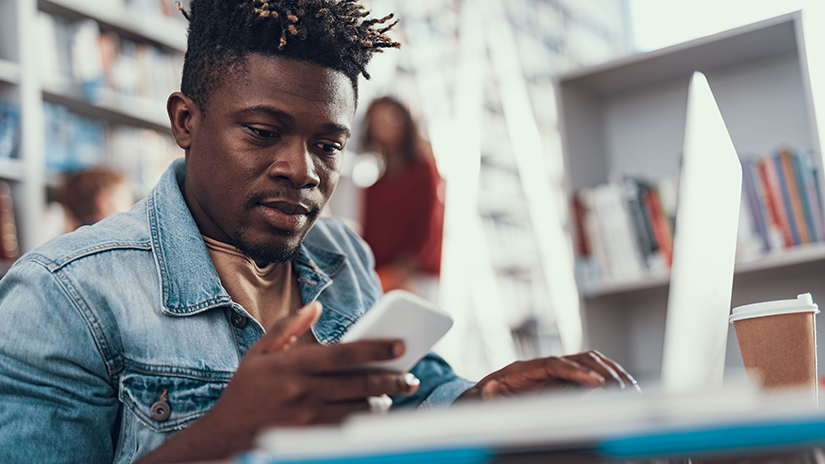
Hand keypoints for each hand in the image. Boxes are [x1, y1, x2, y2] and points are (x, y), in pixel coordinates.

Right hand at [137, 301, 418, 462]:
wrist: (225, 432)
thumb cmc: (246, 389)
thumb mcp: (259, 352)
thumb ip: (288, 326)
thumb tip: (315, 306)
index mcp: (294, 364)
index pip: (344, 354)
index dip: (376, 348)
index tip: (400, 345)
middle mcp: (304, 390)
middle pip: (359, 383)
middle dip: (391, 380)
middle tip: (411, 377)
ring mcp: (308, 417)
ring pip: (358, 409)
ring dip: (380, 403)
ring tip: (392, 397)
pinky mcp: (309, 437)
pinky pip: (346, 430)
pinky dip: (364, 422)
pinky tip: (373, 415)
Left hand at [457, 351, 638, 400]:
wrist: (490, 392)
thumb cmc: (489, 398)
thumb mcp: (487, 398)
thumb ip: (491, 396)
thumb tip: (490, 390)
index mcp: (525, 369)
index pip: (554, 364)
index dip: (576, 372)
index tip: (596, 382)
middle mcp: (544, 364)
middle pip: (578, 358)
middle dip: (601, 371)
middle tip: (620, 389)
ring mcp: (557, 367)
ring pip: (589, 360)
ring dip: (610, 371)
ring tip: (628, 387)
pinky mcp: (566, 376)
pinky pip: (592, 369)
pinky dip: (609, 374)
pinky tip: (623, 386)